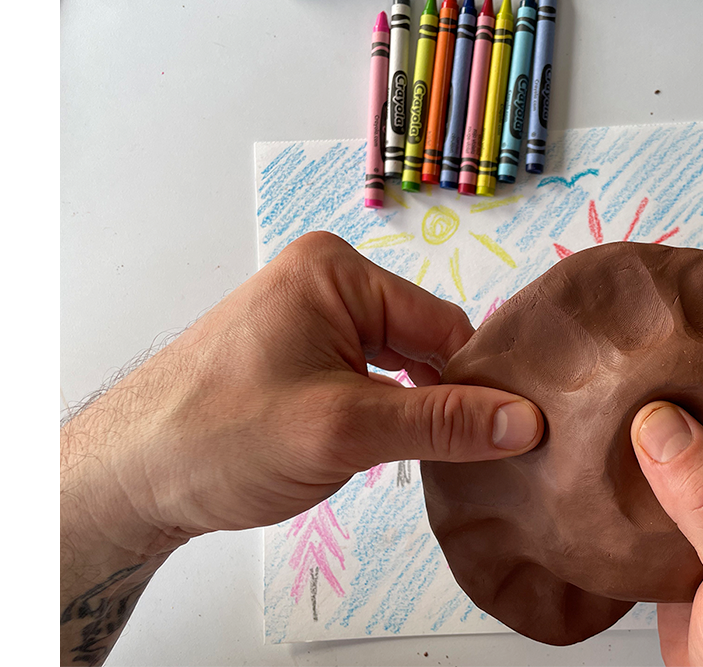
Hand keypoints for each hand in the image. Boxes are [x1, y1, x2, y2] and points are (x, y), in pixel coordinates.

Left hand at [61, 232, 542, 663]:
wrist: (125, 479)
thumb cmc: (219, 438)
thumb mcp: (343, 429)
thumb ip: (441, 423)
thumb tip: (528, 420)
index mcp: (336, 271)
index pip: (442, 323)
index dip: (474, 382)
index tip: (506, 437)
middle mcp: (324, 283)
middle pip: (420, 343)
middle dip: (436, 400)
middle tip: (458, 460)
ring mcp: (307, 319)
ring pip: (395, 367)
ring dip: (406, 413)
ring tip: (405, 459)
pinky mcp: (295, 357)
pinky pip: (364, 380)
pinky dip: (378, 417)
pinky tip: (374, 452)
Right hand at [630, 334, 702, 665]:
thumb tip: (663, 422)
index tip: (685, 307)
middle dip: (686, 368)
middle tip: (632, 340)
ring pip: (695, 433)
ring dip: (656, 414)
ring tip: (608, 381)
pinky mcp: (697, 526)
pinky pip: (665, 475)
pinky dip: (636, 459)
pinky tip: (601, 445)